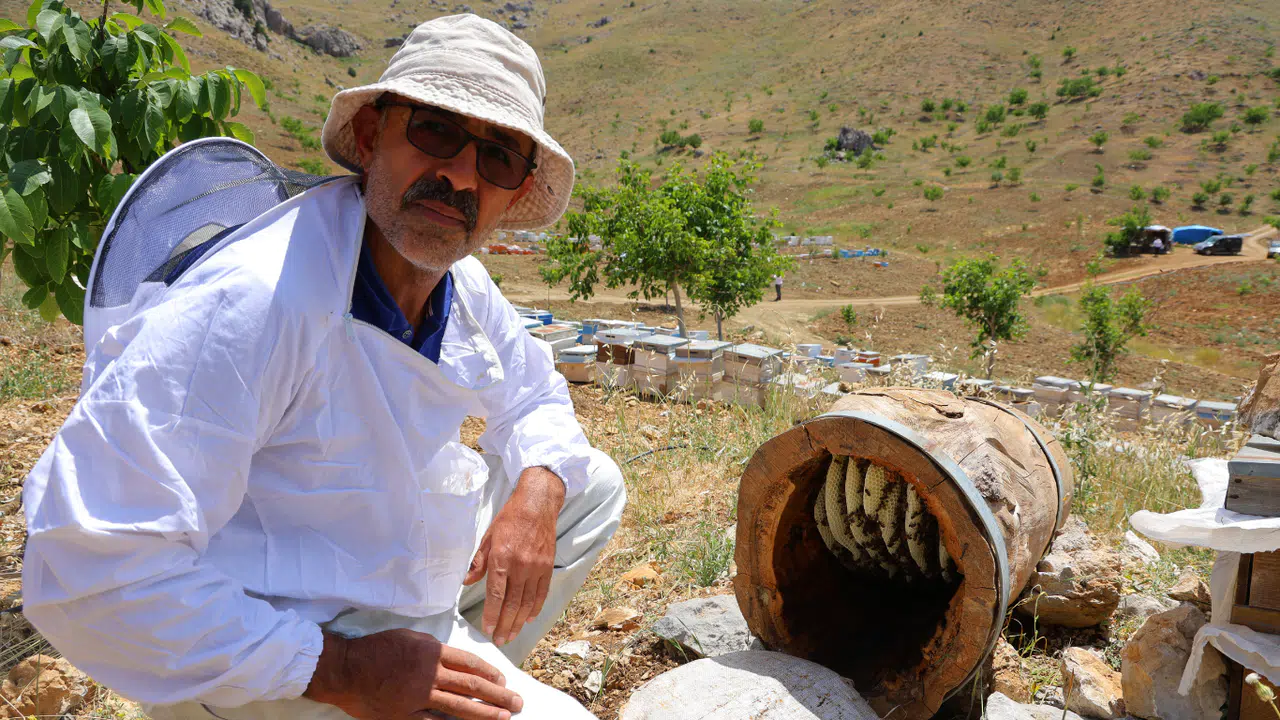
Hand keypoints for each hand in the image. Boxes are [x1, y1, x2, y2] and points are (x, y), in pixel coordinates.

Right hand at [303, 628, 521, 719]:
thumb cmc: (376, 649)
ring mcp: (418, 696)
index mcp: (432, 651)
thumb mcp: (409, 637)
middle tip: (517, 703)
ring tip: (504, 717)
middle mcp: (430, 674)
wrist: (345, 668)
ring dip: (485, 713)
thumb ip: (433, 649)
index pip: (470, 663)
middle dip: (498, 695)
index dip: (490, 673)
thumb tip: (453, 660)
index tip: (503, 681)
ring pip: (459, 706)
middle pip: (472, 685)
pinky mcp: (405, 714)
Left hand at [463, 466, 564, 646]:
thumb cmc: (510, 519)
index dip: (491, 615)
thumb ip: (478, 562)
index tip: (487, 629)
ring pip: (527, 602)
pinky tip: (528, 618)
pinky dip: (535, 608)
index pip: (496, 595)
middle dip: (504, 625)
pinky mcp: (547, 567)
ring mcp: (536, 568)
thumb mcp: (488, 537)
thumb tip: (466, 581)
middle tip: (499, 640)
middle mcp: (520, 566)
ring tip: (511, 635)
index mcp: (502, 558)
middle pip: (512, 604)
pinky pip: (541, 593)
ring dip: (518, 622)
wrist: (538, 505)